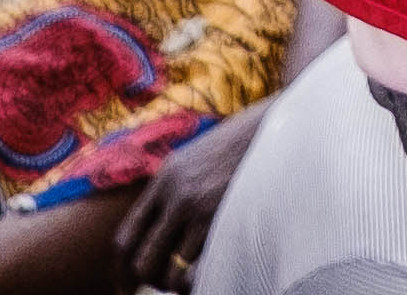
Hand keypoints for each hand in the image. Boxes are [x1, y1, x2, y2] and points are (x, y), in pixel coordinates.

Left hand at [91, 98, 259, 287]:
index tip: (134, 280)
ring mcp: (199, 209)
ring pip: (171, 272)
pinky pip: (200, 269)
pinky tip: (211, 274)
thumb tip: (163, 227)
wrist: (280, 128)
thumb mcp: (199, 158)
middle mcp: (176, 195)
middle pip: (143, 261)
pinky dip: (201, 280)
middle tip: (168, 282)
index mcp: (165, 179)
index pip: (126, 238)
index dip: (126, 267)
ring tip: (194, 279)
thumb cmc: (245, 146)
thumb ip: (175, 189)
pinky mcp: (225, 219)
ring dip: (180, 284)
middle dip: (152, 280)